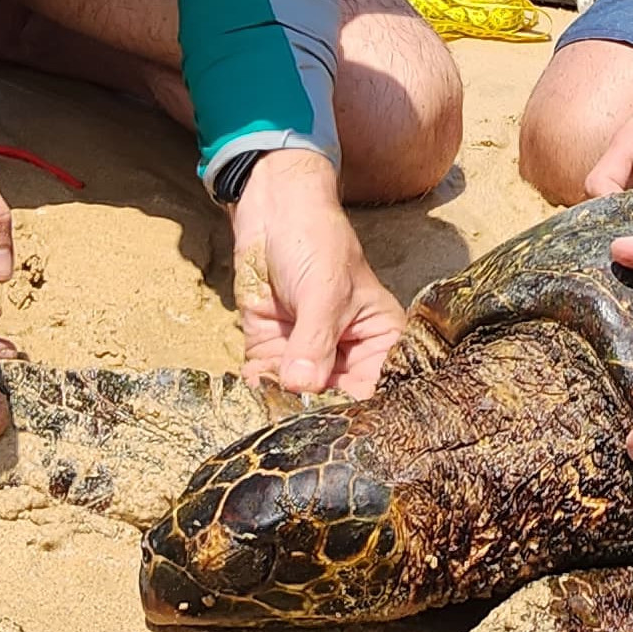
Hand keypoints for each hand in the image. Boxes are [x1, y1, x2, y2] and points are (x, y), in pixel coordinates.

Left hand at [229, 150, 404, 398]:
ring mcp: (307, 352)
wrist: (272, 207)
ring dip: (280, 402)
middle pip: (334, 401)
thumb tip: (303, 387)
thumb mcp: (324, 291)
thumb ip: (316, 341)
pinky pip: (266, 381)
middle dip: (312, 411)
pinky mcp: (273, 348)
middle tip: (293, 417)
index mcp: (379, 338)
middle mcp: (347, 353)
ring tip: (269, 401)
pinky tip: (253, 385)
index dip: (355, 410)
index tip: (331, 424)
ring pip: (297, 396)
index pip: (374, 390)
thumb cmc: (316, 238)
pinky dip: (257, 388)